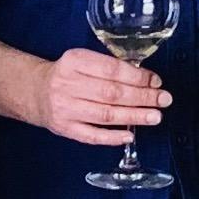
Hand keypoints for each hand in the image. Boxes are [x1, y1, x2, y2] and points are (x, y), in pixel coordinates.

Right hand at [35, 47, 168, 144]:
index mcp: (74, 61)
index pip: (111, 69)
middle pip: (111, 93)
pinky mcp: (64, 129)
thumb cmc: (67, 75)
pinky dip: (112, 137)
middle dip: (142, 97)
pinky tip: (129, 136)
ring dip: (134, 116)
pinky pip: (92, 136)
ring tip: (155, 116)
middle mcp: (68, 84)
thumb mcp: (82, 60)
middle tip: (163, 99)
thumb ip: (109, 66)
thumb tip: (146, 78)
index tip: (156, 81)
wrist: (34, 91)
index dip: (137, 77)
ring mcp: (65, 109)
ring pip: (105, 115)